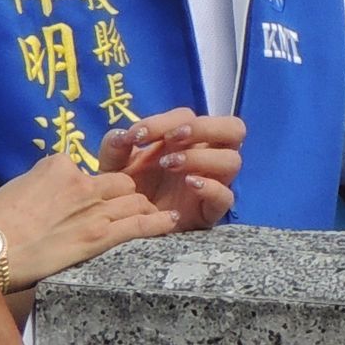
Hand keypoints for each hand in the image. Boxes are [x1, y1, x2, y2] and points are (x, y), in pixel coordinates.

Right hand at [0, 156, 175, 287]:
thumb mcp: (16, 189)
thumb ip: (41, 186)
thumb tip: (50, 195)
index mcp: (58, 166)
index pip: (89, 171)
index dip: (94, 187)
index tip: (93, 200)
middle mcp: (80, 181)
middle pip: (120, 182)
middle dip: (126, 195)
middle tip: (126, 210)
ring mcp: (92, 207)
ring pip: (134, 199)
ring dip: (142, 208)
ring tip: (154, 216)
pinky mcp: (99, 235)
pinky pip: (139, 224)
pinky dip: (160, 223)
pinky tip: (173, 222)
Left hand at [98, 109, 243, 231]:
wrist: (124, 228)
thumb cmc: (124, 190)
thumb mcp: (112, 166)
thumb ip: (114, 146)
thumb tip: (123, 136)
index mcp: (184, 140)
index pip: (188, 117)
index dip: (165, 121)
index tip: (137, 136)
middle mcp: (204, 157)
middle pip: (232, 129)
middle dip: (204, 127)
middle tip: (172, 139)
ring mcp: (212, 183)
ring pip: (232, 160)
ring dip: (201, 156)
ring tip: (169, 165)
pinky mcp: (211, 211)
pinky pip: (226, 196)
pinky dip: (210, 186)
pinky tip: (188, 184)